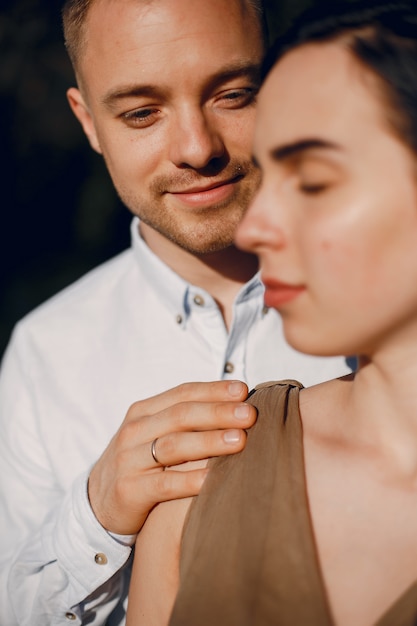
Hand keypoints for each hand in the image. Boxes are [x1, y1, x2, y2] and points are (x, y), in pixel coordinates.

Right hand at [88, 380, 255, 533]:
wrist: (98, 501)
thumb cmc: (140, 462)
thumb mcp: (154, 433)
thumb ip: (185, 420)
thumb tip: (235, 405)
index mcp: (143, 411)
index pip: (182, 393)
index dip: (213, 390)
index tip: (243, 390)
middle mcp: (134, 431)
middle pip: (181, 415)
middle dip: (218, 413)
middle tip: (249, 414)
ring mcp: (128, 460)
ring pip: (173, 446)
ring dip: (209, 441)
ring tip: (239, 440)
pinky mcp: (129, 490)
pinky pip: (164, 484)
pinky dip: (190, 480)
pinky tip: (213, 479)